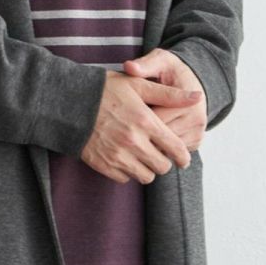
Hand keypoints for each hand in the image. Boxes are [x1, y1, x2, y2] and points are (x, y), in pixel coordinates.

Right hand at [79, 68, 198, 184]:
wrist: (67, 102)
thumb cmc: (104, 90)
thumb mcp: (137, 85)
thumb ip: (169, 94)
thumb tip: (197, 97)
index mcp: (145, 122)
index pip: (175, 149)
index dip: (183, 156)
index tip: (182, 158)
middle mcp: (133, 142)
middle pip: (163, 167)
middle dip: (164, 161)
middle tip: (158, 153)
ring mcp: (118, 156)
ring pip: (146, 176)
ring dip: (147, 169)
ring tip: (141, 155)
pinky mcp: (104, 165)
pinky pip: (125, 179)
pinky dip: (128, 171)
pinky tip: (124, 157)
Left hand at [121, 49, 207, 151]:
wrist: (192, 81)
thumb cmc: (172, 71)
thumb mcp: (160, 62)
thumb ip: (145, 65)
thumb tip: (129, 67)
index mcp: (188, 101)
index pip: (156, 120)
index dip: (136, 121)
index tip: (122, 118)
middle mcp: (197, 119)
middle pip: (161, 138)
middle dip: (141, 135)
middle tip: (123, 130)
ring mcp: (197, 132)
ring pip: (167, 149)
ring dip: (150, 144)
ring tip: (133, 134)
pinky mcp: (196, 141)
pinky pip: (173, 152)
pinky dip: (159, 147)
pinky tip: (147, 138)